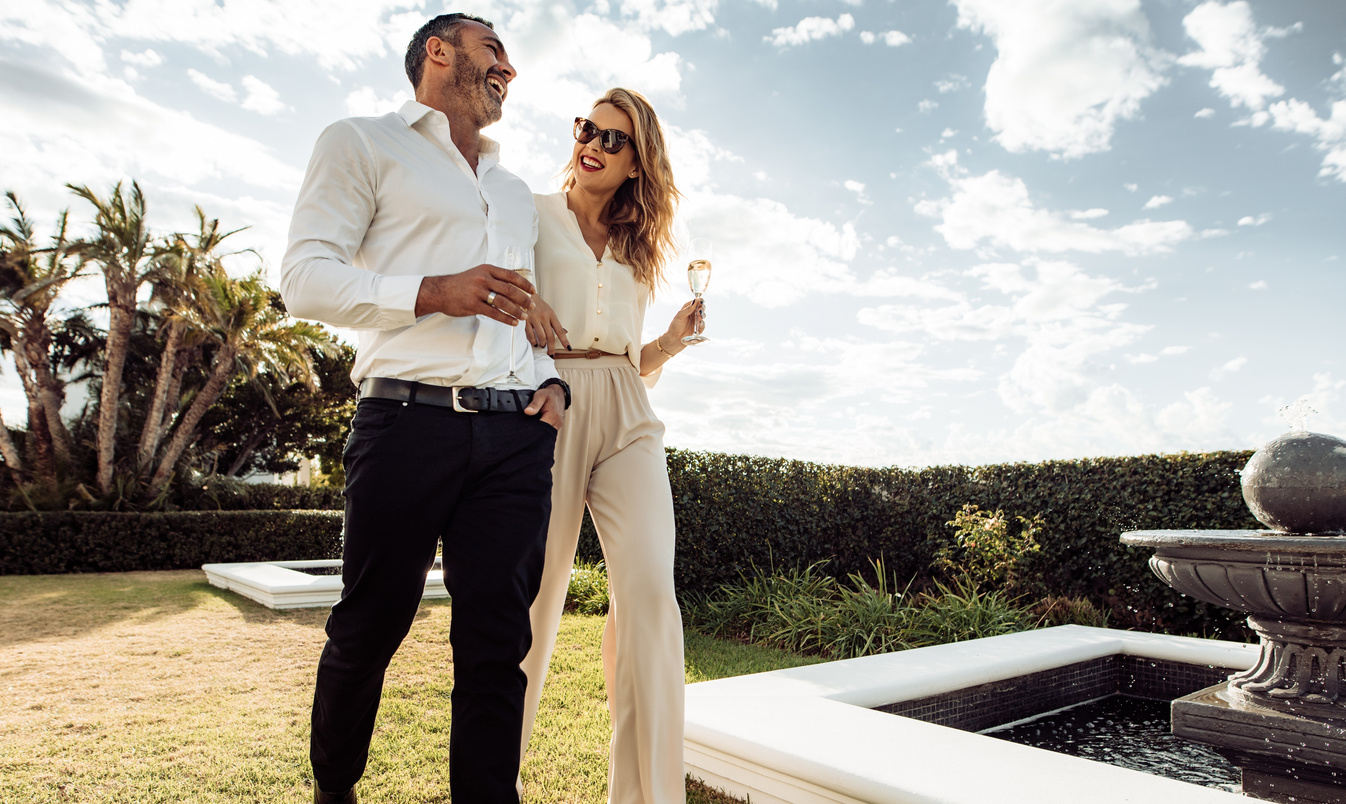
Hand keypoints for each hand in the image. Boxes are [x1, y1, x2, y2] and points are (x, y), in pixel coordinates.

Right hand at [414, 264, 534, 325]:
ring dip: (517, 311)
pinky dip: (506, 318)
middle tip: (532, 306)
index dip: (525, 284)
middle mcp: (484, 279)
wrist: (440, 291)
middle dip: (524, 299)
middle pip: (510, 290)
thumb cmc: (461, 284)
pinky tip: (513, 322)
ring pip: (504, 303)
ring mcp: (478, 292)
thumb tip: (513, 285)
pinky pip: (494, 313)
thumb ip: (494, 278)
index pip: (511, 275)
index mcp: (487, 270)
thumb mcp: (478, 274)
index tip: (533, 291)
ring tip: (524, 316)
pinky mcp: (473, 305)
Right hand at [525, 294, 569, 354]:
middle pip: (550, 336)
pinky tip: (534, 343)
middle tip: (551, 353)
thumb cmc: (537, 304)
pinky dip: (533, 341)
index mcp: (551, 314)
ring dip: (542, 344)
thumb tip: (564, 332)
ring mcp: (534, 319)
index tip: (568, 348)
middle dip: (551, 347)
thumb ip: (554, 322)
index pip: (560, 330)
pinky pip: (530, 335)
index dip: (565, 340)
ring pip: (541, 337)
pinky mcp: (525, 320)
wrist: (524, 293)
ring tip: (542, 345)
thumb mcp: (548, 310)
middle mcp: (543, 317)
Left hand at [525, 384, 565, 429]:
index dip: (533, 430)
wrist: (558, 393)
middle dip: (535, 431)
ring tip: (533, 425)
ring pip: (547, 433)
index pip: (541, 429)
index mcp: (553, 416)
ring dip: (540, 430)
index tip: (526, 427)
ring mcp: (558, 425)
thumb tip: (527, 412)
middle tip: (528, 426)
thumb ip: (534, 404)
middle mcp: (557, 422)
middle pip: (544, 433)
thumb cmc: (549, 394)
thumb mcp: (540, 396)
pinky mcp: (557, 425)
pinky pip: (549, 430)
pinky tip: (538, 425)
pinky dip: (543, 429)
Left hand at [667, 298, 701, 341]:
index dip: (699, 301)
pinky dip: (702, 323)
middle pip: (700, 308)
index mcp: (687, 309)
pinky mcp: (698, 329)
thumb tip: (695, 301)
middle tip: (700, 309)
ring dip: (703, 315)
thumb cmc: (675, 326)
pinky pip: (702, 325)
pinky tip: (700, 323)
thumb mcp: (680, 316)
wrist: (674, 339)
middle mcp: (692, 315)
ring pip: (703, 316)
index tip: (701, 301)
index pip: (695, 303)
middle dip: (702, 308)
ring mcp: (695, 321)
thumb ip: (688, 309)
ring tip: (700, 316)